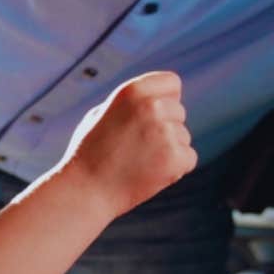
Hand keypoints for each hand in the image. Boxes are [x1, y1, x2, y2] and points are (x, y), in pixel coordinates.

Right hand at [60, 70, 196, 217]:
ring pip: (183, 137)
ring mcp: (164, 132)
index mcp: (132, 91)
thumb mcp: (102, 114)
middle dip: (165, 127)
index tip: (155, 114)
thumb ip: (131, 103)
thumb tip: (156, 98)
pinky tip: (149, 173)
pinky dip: (175, 168)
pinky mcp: (175, 158)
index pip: (171, 83)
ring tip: (139, 162)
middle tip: (138, 147)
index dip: (165, 98)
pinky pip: (189, 158)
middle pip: (179, 112)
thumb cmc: (89, 154)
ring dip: (168, 149)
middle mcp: (151, 106)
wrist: (84, 191)